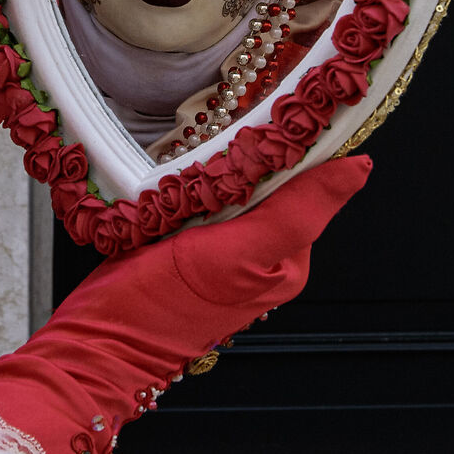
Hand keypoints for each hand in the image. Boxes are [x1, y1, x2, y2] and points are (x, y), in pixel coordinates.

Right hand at [0, 155, 370, 453]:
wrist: (92, 347)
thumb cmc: (158, 306)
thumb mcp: (235, 253)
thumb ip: (297, 212)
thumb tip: (360, 168)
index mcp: (288, 260)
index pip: (306, 179)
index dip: (291, 139)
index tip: (268, 106)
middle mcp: (264, 259)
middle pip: (270, 178)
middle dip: (244, 152)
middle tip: (209, 137)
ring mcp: (224, 256)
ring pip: (233, 185)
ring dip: (212, 166)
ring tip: (184, 160)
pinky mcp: (187, 252)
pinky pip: (201, 201)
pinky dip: (187, 183)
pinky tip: (168, 183)